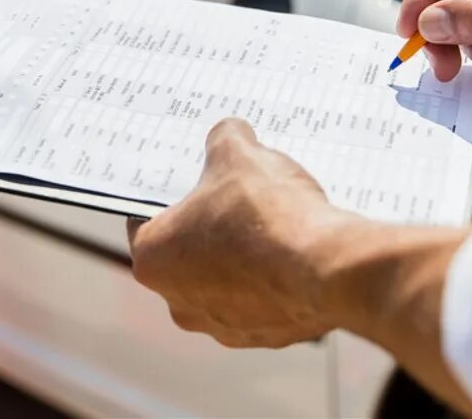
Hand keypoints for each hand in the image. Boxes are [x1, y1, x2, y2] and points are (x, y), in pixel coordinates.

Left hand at [128, 119, 471, 413]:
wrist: (326, 267)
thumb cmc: (266, 213)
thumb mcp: (238, 154)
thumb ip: (225, 139)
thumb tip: (230, 133)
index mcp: (153, 259)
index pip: (146, 220)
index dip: (171, 196)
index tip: (193, 182)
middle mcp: (178, 302)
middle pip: (187, 253)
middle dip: (209, 227)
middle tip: (235, 198)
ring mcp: (222, 326)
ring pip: (226, 281)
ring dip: (242, 256)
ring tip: (272, 223)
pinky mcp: (265, 336)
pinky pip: (263, 300)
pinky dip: (274, 279)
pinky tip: (293, 251)